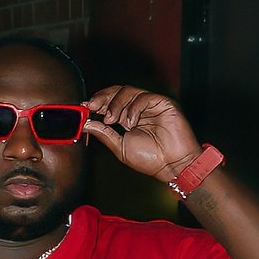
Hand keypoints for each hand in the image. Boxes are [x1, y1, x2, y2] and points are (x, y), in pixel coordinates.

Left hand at [81, 83, 203, 190]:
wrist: (173, 166)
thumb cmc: (150, 159)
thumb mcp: (120, 147)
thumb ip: (104, 134)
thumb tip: (85, 124)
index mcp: (129, 117)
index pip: (111, 101)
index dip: (98, 101)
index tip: (85, 107)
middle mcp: (140, 108)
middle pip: (118, 91)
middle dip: (103, 97)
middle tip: (93, 106)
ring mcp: (152, 105)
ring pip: (129, 91)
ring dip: (116, 104)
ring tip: (113, 120)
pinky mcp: (164, 103)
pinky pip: (144, 97)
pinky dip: (133, 108)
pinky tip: (130, 122)